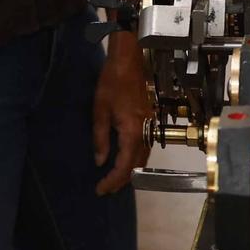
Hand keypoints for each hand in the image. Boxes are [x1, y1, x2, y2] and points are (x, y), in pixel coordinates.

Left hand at [91, 35, 153, 194]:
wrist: (129, 60)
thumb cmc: (112, 82)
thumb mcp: (100, 110)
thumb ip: (100, 138)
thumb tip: (100, 161)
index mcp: (132, 132)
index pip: (125, 166)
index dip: (113, 180)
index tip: (100, 189)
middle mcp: (145, 132)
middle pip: (138, 165)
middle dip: (122, 180)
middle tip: (106, 189)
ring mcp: (150, 126)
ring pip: (144, 157)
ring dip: (130, 171)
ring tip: (114, 179)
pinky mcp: (149, 120)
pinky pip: (145, 147)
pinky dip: (135, 158)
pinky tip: (125, 159)